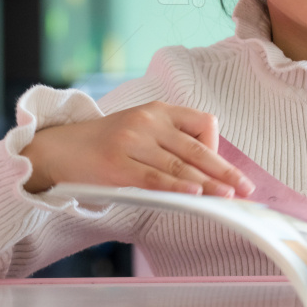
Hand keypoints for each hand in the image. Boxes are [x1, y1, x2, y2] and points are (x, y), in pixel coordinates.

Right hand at [21, 101, 256, 198]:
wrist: (58, 148)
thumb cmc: (106, 144)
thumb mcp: (141, 129)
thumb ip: (171, 143)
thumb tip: (207, 173)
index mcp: (159, 109)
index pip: (203, 122)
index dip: (217, 148)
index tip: (223, 171)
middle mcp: (148, 121)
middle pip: (198, 147)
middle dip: (226, 170)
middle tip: (247, 187)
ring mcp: (132, 141)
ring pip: (180, 165)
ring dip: (209, 183)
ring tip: (229, 196)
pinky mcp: (117, 164)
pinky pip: (155, 178)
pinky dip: (178, 186)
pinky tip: (196, 193)